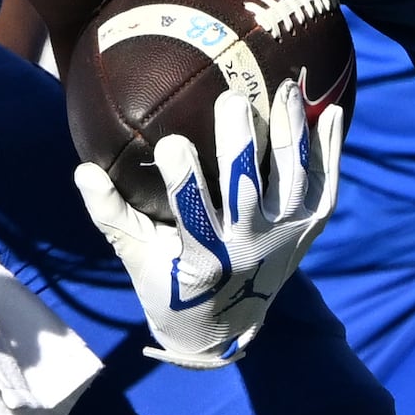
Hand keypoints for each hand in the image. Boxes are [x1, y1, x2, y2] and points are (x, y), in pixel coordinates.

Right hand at [75, 77, 342, 369]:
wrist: (227, 325)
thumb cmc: (170, 281)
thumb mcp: (136, 255)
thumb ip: (110, 214)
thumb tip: (83, 170)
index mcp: (204, 257)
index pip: (193, 215)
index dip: (184, 179)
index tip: (170, 142)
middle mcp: (250, 247)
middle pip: (249, 192)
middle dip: (241, 145)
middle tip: (232, 99)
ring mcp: (285, 238)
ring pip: (292, 183)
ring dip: (291, 135)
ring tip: (286, 89)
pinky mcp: (309, 231)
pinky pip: (325, 187)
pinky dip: (329, 151)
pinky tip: (331, 111)